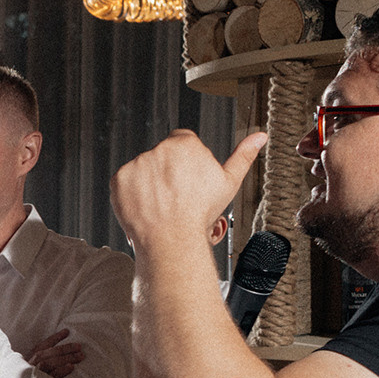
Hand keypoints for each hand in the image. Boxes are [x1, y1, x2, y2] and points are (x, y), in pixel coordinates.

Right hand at [26, 328, 83, 377]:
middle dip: (65, 348)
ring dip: (66, 358)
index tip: (67, 331)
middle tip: (80, 346)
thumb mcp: (29, 370)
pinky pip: (51, 376)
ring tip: (80, 356)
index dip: (54, 338)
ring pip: (51, 362)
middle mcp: (30, 365)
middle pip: (49, 353)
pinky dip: (61, 371)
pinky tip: (71, 367)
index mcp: (27, 359)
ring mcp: (34, 375)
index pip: (42, 346)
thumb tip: (57, 353)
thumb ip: (40, 361)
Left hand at [111, 129, 266, 258]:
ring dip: (149, 182)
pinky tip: (146, 207)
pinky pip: (124, 183)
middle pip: (162, 155)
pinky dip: (131, 194)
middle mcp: (159, 149)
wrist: (172, 241)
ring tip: (161, 204)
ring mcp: (136, 164)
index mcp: (185, 144)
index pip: (182, 142)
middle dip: (167, 171)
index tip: (188, 180)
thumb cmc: (200, 214)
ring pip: (143, 169)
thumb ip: (243, 155)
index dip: (186, 163)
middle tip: (176, 196)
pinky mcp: (118, 179)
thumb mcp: (228, 182)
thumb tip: (260, 136)